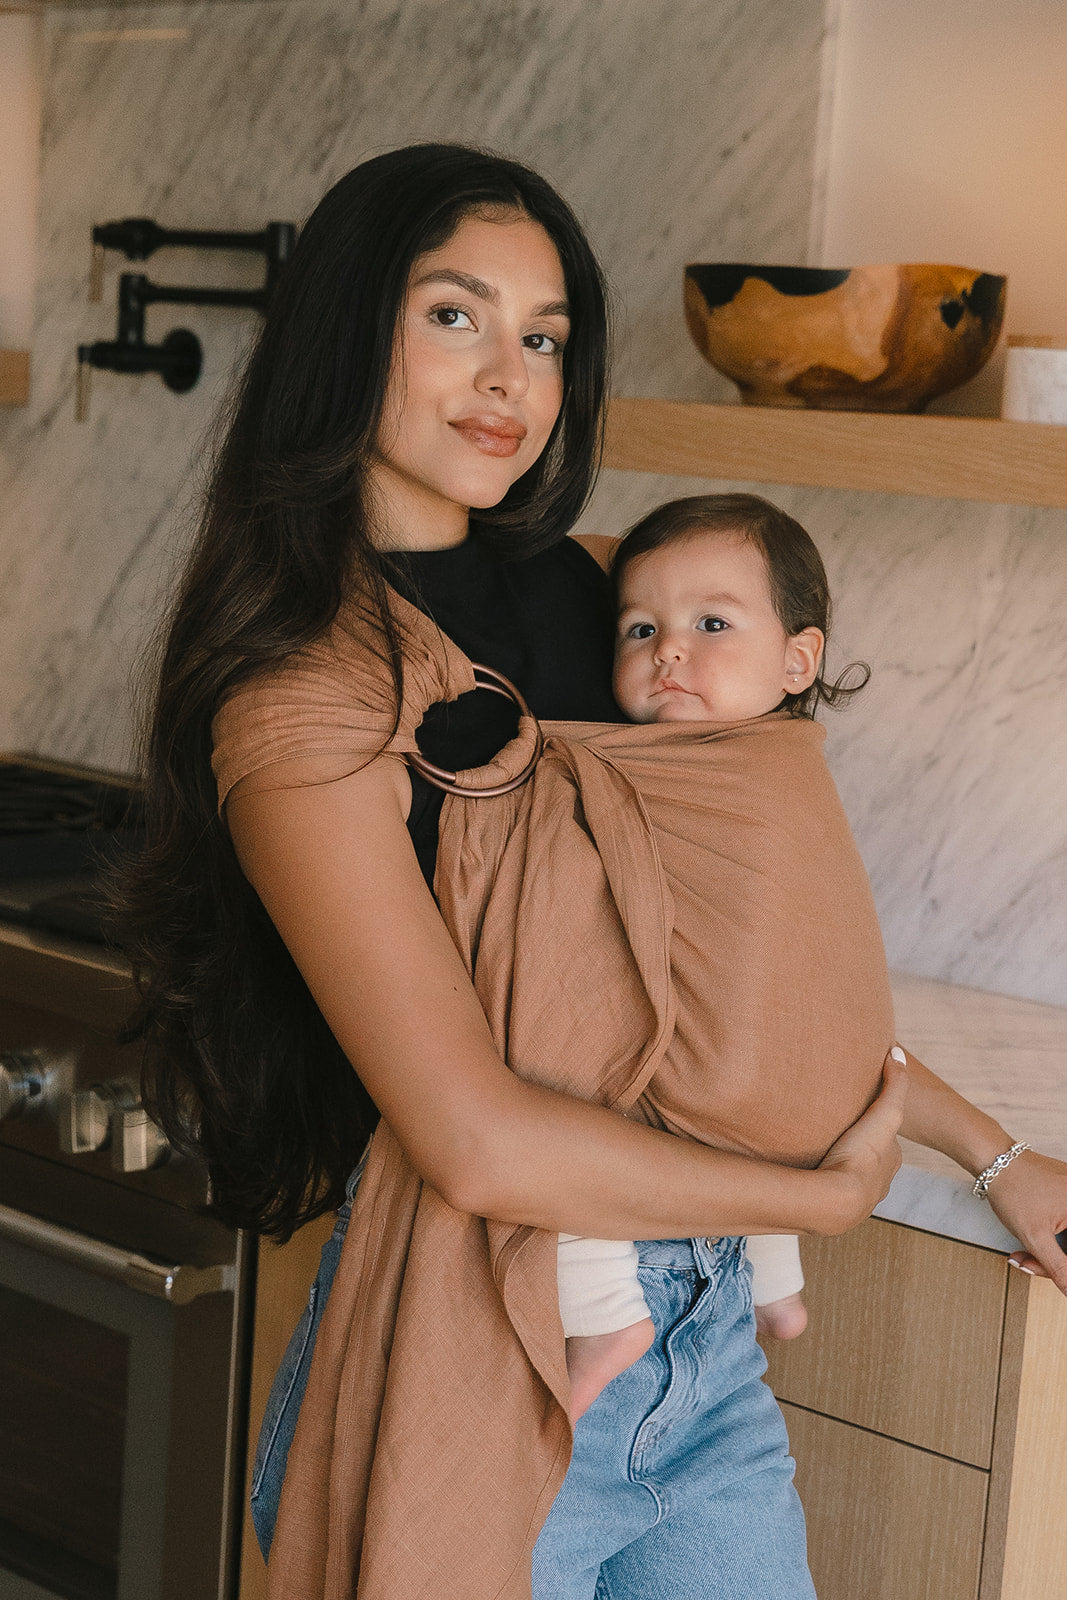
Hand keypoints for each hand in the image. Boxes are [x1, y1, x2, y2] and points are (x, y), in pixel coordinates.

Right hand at [816, 1053, 908, 1232]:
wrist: (837, 1200)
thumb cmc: (863, 1156)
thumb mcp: (886, 1114)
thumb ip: (895, 1084)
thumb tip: (898, 1053)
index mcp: (891, 1161)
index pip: (884, 1138)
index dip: (873, 1122)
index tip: (858, 1111)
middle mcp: (878, 1183)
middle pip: (868, 1158)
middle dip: (856, 1146)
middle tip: (835, 1130)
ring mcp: (857, 1199)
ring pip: (848, 1177)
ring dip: (837, 1165)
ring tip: (816, 1150)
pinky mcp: (833, 1209)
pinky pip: (828, 1190)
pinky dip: (822, 1180)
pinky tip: (806, 1171)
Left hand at [982, 1150, 1066, 1295]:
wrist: (995, 1159)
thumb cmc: (1014, 1190)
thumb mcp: (1036, 1237)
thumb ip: (1059, 1269)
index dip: (1063, 1271)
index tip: (1046, 1272)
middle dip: (1049, 1262)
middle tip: (1025, 1262)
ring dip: (1046, 1251)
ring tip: (1022, 1252)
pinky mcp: (1066, 1191)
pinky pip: (1065, 1223)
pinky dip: (1049, 1235)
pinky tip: (1030, 1234)